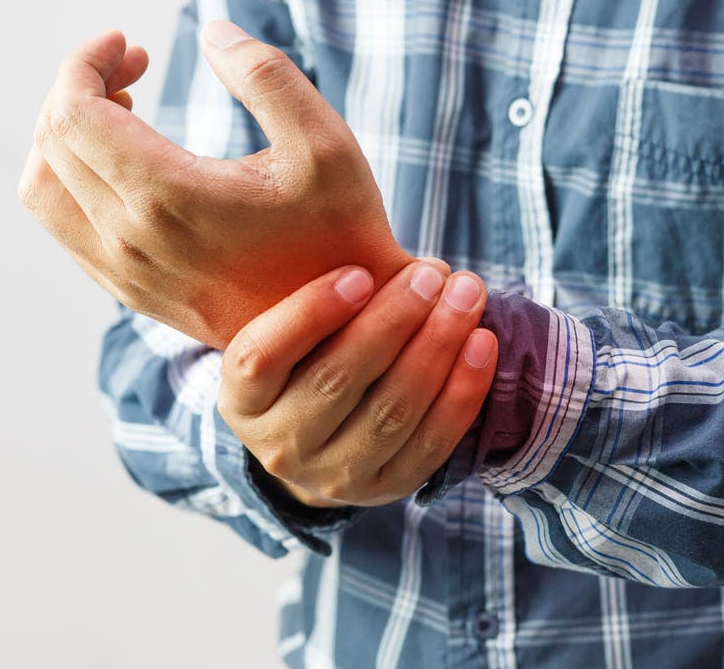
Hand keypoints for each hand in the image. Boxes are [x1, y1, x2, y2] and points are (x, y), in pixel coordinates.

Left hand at [17, 24, 410, 347]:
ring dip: (63, 139)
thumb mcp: (325, 142)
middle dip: (78, 87)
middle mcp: (131, 242)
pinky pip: (66, 232)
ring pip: (42, 193)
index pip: (71, 114)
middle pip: (50, 144)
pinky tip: (128, 164)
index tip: (126, 43)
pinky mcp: (133, 295)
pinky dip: (73, 183)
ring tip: (119, 113)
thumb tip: (211, 32)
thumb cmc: (342, 233)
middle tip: (132, 66)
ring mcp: (126, 275)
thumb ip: (265, 74)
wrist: (345, 330)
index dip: (85, 63)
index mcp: (168, 198)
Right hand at [218, 262, 497, 507]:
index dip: (310, 313)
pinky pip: (431, 442)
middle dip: (393, 320)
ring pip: (390, 411)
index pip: (261, 356)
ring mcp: (332, 476)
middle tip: (432, 273)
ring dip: (437, 346)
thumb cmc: (309, 354)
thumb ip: (317, 287)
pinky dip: (463, 390)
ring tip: (467, 296)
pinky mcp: (385, 489)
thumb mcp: (289, 324)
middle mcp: (279, 445)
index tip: (359, 272)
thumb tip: (371, 233)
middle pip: (335, 380)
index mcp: (241, 397)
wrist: (321, 436)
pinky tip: (483, 343)